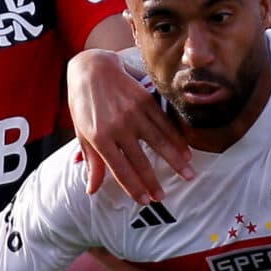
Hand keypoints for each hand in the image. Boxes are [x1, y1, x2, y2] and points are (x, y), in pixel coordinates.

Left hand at [68, 51, 193, 202]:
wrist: (91, 69)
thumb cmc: (83, 104)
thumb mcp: (82, 133)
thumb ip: (92, 162)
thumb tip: (93, 190)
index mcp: (100, 137)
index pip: (120, 169)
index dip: (133, 187)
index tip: (144, 201)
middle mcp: (118, 126)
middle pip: (141, 160)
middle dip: (153, 182)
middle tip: (162, 198)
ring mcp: (134, 112)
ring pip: (159, 142)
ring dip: (175, 161)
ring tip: (188, 176)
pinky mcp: (146, 100)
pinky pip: (165, 123)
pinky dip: (177, 139)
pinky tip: (186, 151)